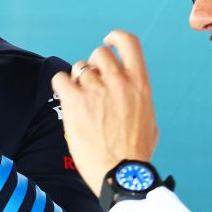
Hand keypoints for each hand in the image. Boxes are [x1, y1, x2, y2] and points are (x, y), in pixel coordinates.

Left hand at [51, 30, 158, 194]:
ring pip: (79, 67)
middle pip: (99, 54)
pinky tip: (66, 97)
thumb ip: (139, 102)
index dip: (115, 37)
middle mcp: (118, 81)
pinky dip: (61, 85)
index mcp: (140, 83)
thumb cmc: (136, 154)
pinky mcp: (75, 102)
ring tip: (80, 98)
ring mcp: (96, 90)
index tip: (108, 41)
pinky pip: (60, 79)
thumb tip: (133, 100)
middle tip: (91, 83)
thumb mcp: (150, 122)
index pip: (128, 43)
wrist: (121, 173)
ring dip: (77, 79)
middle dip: (94, 65)